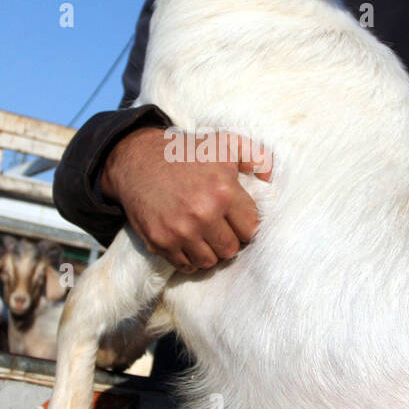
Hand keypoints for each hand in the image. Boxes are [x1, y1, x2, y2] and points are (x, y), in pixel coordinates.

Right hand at [100, 128, 272, 271]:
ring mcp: (180, 231)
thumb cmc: (186, 152)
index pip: (251, 229)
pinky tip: (189, 242)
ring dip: (210, 251)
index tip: (237, 219)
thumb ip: (256, 156)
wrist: (137, 160)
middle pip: (231, 249)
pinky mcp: (160, 241)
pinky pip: (186, 265)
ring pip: (210, 261)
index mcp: (223, 191)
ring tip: (205, 236)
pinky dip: (190, 258)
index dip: (246, 225)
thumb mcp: (225, 143)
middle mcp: (203, 214)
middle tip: (221, 228)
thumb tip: (270, 178)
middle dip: (229, 240)